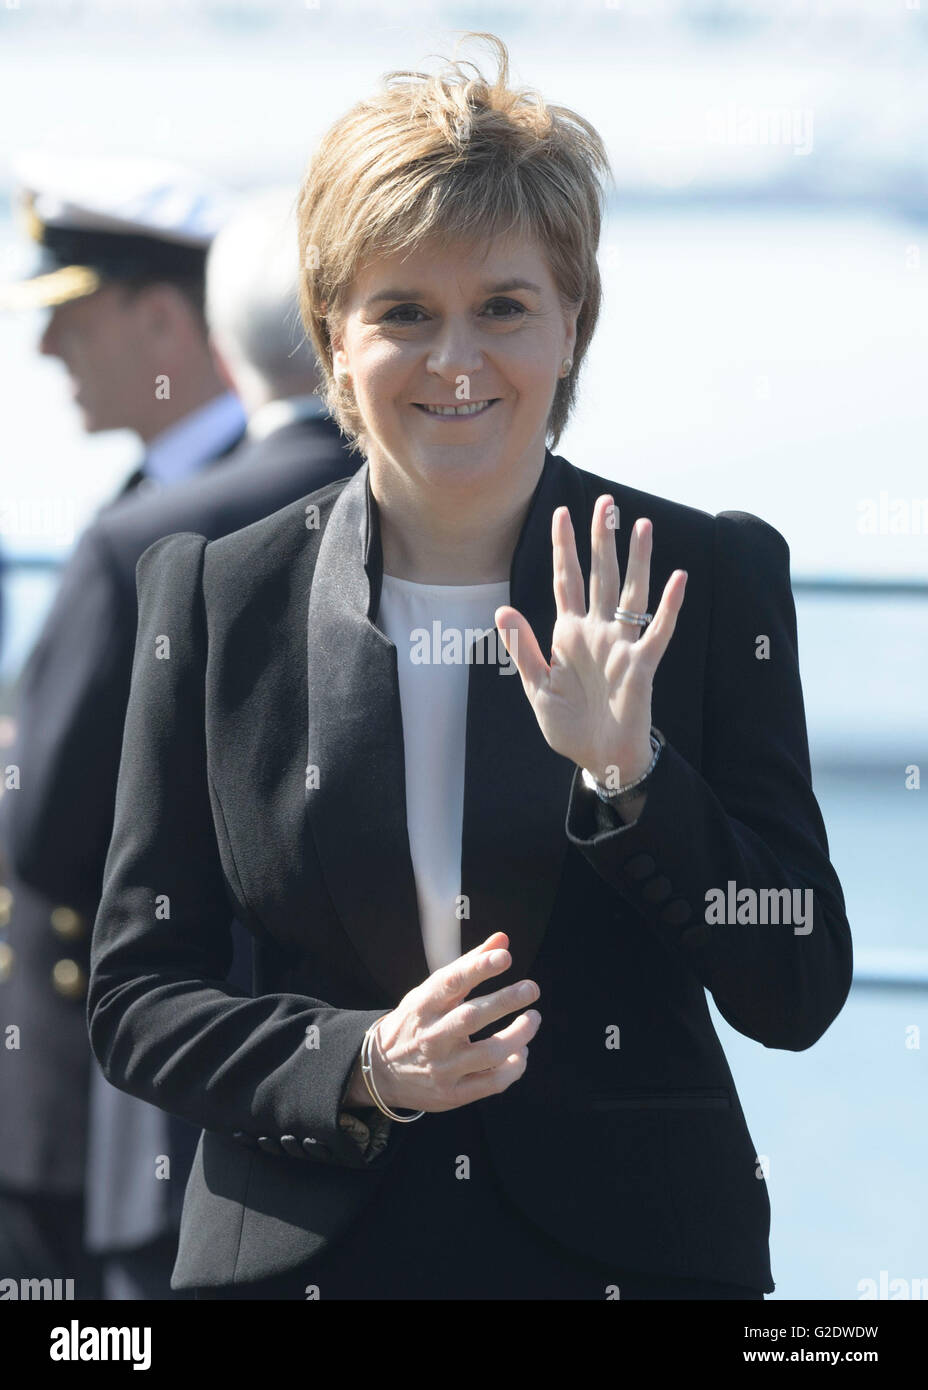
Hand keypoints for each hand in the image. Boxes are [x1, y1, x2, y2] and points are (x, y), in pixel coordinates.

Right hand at [357, 933, 540, 1113]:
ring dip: (519, 1035)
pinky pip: (492, 1083)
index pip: (451, 982)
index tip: (504, 956)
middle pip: (471, 1017)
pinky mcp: (452, 1094)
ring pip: (489, 1053)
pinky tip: (521, 1052)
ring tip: (533, 1018)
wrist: (381, 1072)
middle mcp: (432, 1036)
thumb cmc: (416, 1022)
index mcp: (424, 1005)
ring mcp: (442, 1068)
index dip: (478, 967)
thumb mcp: (431, 991)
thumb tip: (503, 940)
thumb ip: (468, 965)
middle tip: (531, 988)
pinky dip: (514, 1067)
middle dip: (505, 1001)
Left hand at [495, 498, 685, 785]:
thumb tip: (503, 608)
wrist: (598, 759)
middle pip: (600, 576)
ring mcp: (621, 646)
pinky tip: (678, 578)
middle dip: (602, 540)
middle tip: (606, 503)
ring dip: (637, 560)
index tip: (560, 512)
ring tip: (642, 525)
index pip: (567, 581)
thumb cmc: (570, 726)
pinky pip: (658, 631)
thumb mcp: (537, 687)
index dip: (564, 548)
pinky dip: (669, 606)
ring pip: (631, 593)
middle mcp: (598, 631)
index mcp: (570, 634)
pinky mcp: (641, 666)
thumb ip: (523, 648)